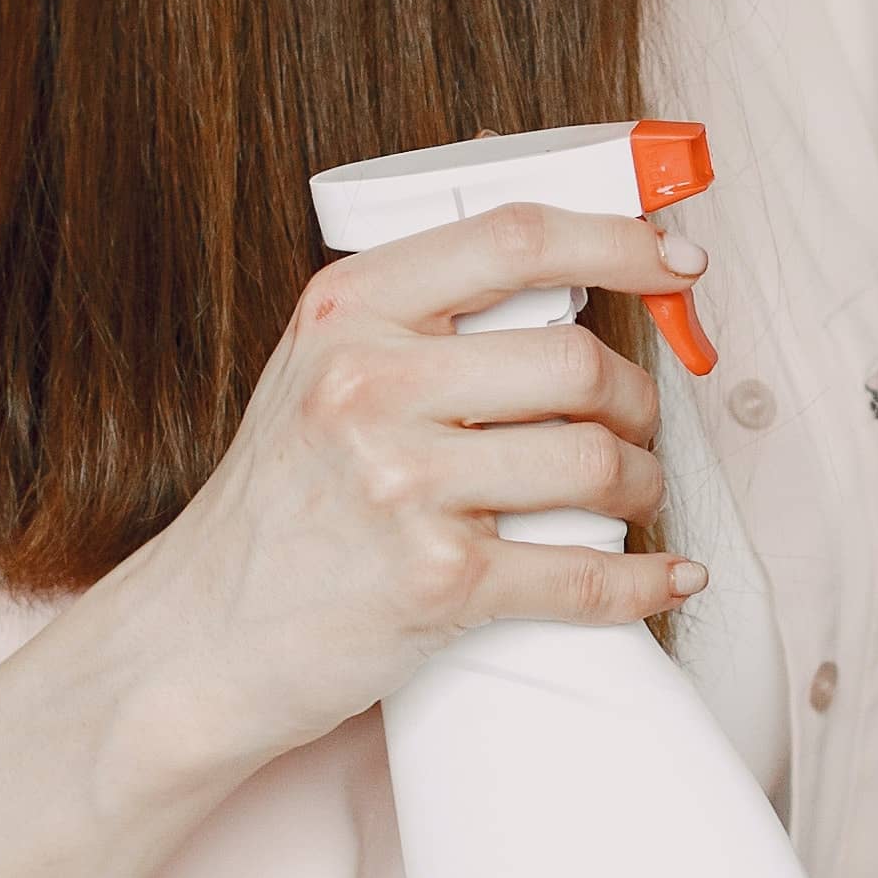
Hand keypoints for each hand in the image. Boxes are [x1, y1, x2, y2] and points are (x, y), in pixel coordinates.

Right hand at [0, 200, 699, 877]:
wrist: (197, 638)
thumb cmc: (277, 507)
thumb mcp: (319, 372)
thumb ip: (421, 322)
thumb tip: (574, 285)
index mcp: (347, 309)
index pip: (516, 238)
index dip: (622, 242)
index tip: (680, 264)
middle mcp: (368, 382)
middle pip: (578, 361)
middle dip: (638, 401)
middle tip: (636, 427)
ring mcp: (400, 483)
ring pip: (596, 463)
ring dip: (643, 487)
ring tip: (630, 500)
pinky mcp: (434, 580)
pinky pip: (584, 573)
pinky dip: (643, 581)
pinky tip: (667, 577)